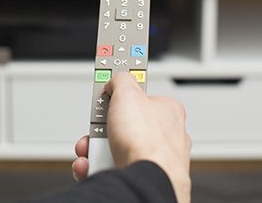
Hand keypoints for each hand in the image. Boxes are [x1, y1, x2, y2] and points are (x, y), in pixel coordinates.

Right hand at [72, 72, 190, 202]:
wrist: (148, 180)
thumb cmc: (147, 142)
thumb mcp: (127, 93)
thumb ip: (121, 80)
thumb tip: (115, 81)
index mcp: (167, 110)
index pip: (139, 96)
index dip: (118, 94)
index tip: (105, 90)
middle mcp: (165, 135)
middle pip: (123, 124)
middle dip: (101, 129)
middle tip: (95, 130)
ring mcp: (154, 157)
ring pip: (116, 148)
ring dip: (96, 149)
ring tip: (93, 153)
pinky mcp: (143, 175)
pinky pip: (114, 168)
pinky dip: (99, 167)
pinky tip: (94, 167)